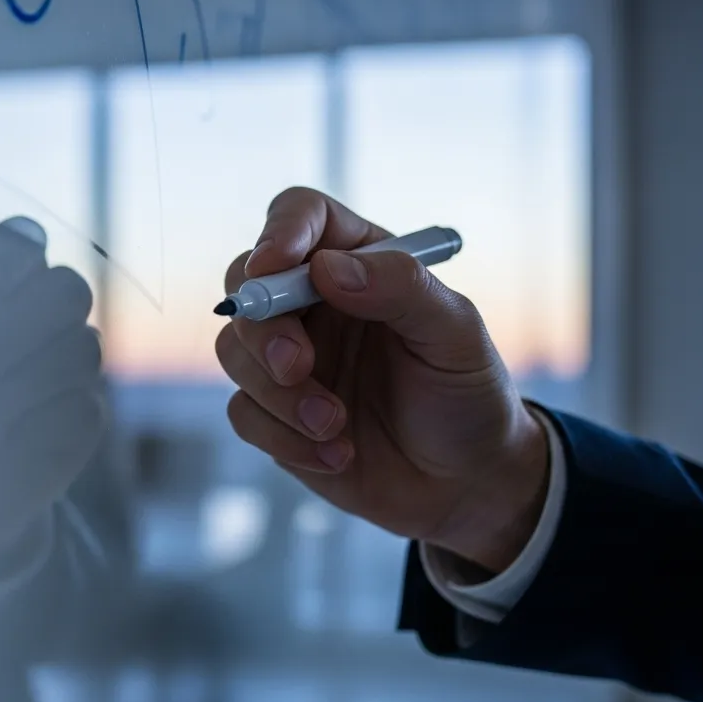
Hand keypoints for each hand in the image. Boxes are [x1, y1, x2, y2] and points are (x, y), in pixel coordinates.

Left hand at [0, 218, 105, 576]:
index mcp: (3, 282)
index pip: (22, 244)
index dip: (9, 260)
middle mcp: (49, 315)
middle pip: (68, 291)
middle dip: (16, 328)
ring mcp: (76, 361)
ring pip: (79, 352)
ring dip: (13, 389)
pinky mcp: (89, 413)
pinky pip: (79, 409)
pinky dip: (30, 431)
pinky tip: (1, 447)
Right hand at [217, 188, 548, 572]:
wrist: (464, 484)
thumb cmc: (468, 396)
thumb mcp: (457, 335)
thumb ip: (402, 288)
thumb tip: (327, 268)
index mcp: (360, 263)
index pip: (302, 216)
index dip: (280, 232)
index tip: (272, 267)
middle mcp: (314, 303)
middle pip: (247, 284)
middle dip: (264, 328)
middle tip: (298, 367)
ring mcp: (289, 358)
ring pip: (235, 351)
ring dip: (279, 395)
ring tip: (335, 425)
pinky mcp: (274, 413)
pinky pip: (244, 413)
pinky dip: (284, 438)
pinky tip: (337, 455)